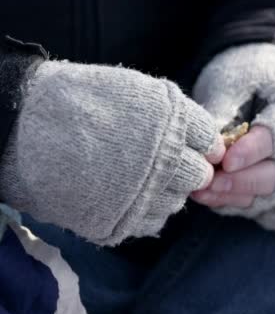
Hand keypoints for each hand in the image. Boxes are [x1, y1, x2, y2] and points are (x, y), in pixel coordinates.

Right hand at [0, 60, 224, 244]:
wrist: (26, 128)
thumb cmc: (82, 101)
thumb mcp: (137, 92)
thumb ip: (177, 116)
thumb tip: (205, 141)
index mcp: (173, 122)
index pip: (210, 142)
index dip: (205, 144)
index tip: (197, 146)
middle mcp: (166, 160)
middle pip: (199, 175)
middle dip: (189, 169)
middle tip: (169, 163)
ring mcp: (145, 195)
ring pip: (177, 201)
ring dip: (168, 191)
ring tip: (141, 178)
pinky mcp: (122, 221)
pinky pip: (153, 221)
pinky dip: (147, 210)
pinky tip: (129, 196)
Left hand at [195, 74, 274, 229]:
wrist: (258, 90)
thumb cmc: (244, 83)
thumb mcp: (233, 85)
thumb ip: (223, 111)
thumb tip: (209, 144)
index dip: (255, 150)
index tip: (227, 160)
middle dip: (245, 180)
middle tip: (211, 181)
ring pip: (272, 193)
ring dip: (236, 196)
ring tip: (202, 192)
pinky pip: (262, 205)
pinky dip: (235, 203)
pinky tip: (210, 198)